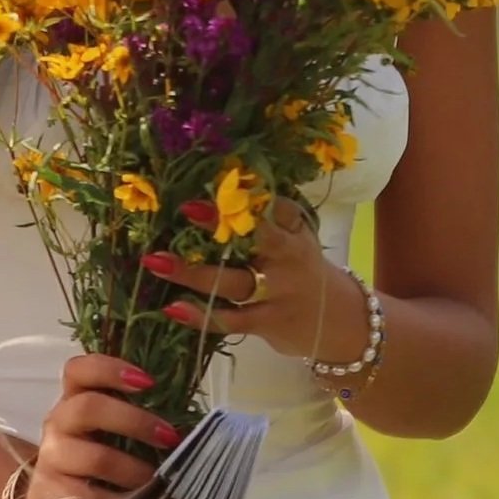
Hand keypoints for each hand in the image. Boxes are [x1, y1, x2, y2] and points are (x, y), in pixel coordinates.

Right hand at [27, 351, 182, 498]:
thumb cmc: (106, 463)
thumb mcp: (125, 437)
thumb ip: (148, 423)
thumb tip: (198, 428)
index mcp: (77, 399)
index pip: (80, 370)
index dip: (110, 369)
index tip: (148, 382)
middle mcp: (60, 422)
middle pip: (89, 407)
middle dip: (135, 420)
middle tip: (168, 436)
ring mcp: (53, 457)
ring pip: (95, 455)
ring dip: (133, 466)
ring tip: (157, 478)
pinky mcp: (52, 492)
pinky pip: (92, 495)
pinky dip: (120, 497)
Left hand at [142, 194, 364, 364]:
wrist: (342, 322)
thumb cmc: (303, 270)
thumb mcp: (297, 238)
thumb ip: (267, 216)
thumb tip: (221, 182)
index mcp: (296, 230)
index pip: (277, 206)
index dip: (249, 191)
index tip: (218, 176)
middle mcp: (290, 258)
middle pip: (257, 238)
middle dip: (221, 223)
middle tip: (187, 207)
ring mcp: (279, 292)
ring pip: (233, 282)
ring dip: (192, 273)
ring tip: (156, 261)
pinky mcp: (268, 322)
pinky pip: (230, 320)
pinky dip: (201, 316)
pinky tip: (172, 308)